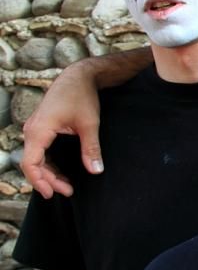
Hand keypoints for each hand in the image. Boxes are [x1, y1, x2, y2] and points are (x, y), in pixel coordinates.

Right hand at [21, 64, 103, 197]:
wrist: (78, 76)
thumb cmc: (82, 96)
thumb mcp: (89, 124)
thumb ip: (90, 148)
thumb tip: (96, 171)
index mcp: (38, 131)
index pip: (30, 163)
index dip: (40, 181)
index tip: (52, 194)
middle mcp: (32, 130)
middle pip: (33, 163)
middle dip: (48, 180)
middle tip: (67, 192)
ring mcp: (35, 129)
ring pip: (36, 158)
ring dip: (49, 172)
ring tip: (66, 185)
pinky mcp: (42, 128)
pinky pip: (40, 150)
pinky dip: (49, 163)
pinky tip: (61, 172)